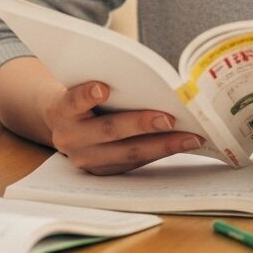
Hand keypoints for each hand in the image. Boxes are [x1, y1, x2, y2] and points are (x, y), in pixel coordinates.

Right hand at [44, 81, 203, 173]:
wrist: (64, 123)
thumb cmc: (82, 96)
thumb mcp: (81, 84)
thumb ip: (102, 82)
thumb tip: (147, 80)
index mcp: (61, 110)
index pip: (73, 101)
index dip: (87, 95)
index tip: (103, 87)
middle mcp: (70, 138)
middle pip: (109, 131)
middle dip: (141, 124)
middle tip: (169, 118)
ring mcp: (86, 159)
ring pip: (127, 153)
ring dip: (162, 145)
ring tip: (190, 137)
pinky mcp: (103, 172)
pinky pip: (134, 163)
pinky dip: (159, 152)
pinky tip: (181, 144)